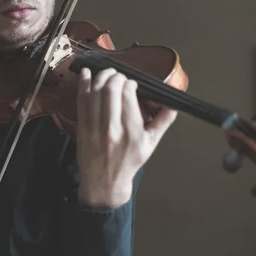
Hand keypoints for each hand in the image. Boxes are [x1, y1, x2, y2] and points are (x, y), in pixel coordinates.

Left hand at [76, 68, 177, 207]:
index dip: (130, 83)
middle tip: (120, 76)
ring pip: (95, 91)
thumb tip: (173, 104)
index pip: (128, 94)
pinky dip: (83, 84)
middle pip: (111, 89)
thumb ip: (163, 121)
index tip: (132, 84)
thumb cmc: (129, 161)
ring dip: (101, 76)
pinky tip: (85, 73)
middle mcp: (112, 128)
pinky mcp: (82, 126)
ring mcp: (94, 127)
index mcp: (132, 131)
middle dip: (116, 76)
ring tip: (108, 73)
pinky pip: (81, 100)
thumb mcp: (151, 144)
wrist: (104, 182)